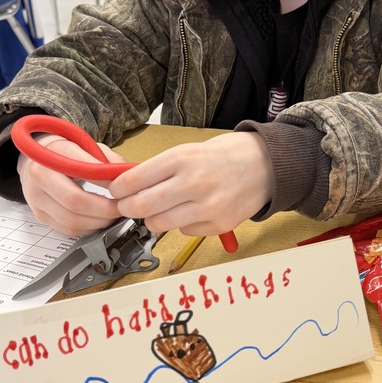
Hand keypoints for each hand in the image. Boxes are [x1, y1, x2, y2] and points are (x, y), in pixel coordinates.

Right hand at [17, 134, 121, 235]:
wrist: (34, 161)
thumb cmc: (63, 154)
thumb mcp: (85, 145)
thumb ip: (106, 158)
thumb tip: (126, 174)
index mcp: (52, 153)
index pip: (81, 169)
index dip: (106, 182)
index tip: (122, 188)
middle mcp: (39, 175)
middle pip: (75, 200)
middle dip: (105, 209)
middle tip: (121, 208)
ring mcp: (36, 198)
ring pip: (71, 220)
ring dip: (98, 222)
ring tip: (112, 215)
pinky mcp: (40, 215)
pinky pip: (67, 229)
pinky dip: (88, 228)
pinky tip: (99, 221)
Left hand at [107, 133, 273, 236]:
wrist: (265, 165)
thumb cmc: (223, 156)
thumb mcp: (188, 151)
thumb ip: (158, 168)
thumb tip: (126, 185)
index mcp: (182, 159)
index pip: (134, 180)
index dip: (117, 189)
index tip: (115, 191)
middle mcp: (193, 183)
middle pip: (140, 206)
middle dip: (127, 208)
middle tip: (127, 205)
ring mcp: (207, 207)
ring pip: (158, 224)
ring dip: (152, 218)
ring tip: (160, 208)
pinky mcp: (218, 225)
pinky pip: (183, 231)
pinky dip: (181, 224)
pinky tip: (192, 211)